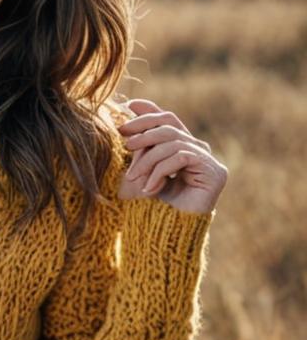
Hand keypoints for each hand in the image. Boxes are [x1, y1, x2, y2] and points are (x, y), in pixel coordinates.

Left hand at [116, 98, 226, 213]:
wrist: (169, 233)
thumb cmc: (153, 203)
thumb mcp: (141, 169)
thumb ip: (140, 145)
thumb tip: (129, 109)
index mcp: (183, 146)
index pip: (168, 119)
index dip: (149, 110)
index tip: (127, 106)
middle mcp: (199, 149)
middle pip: (169, 126)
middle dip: (144, 133)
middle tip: (124, 143)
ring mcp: (209, 160)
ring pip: (172, 143)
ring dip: (148, 160)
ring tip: (133, 177)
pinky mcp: (215, 172)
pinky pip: (181, 157)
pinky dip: (160, 171)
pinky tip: (149, 188)